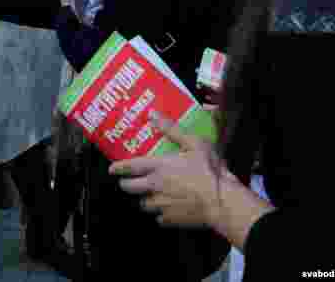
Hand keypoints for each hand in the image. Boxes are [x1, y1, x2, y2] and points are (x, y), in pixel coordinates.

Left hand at [109, 111, 233, 228]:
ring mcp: (162, 205)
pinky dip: (162, 214)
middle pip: (129, 188)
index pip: (129, 167)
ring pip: (143, 204)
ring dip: (145, 200)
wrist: (222, 202)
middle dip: (126, 184)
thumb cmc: (209, 172)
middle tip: (128, 182)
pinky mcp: (171, 219)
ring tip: (151, 195)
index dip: (117, 167)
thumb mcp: (193, 143)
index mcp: (158, 167)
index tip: (112, 169)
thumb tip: (154, 115)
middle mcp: (155, 187)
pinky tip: (169, 209)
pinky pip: (160, 218)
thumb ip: (172, 130)